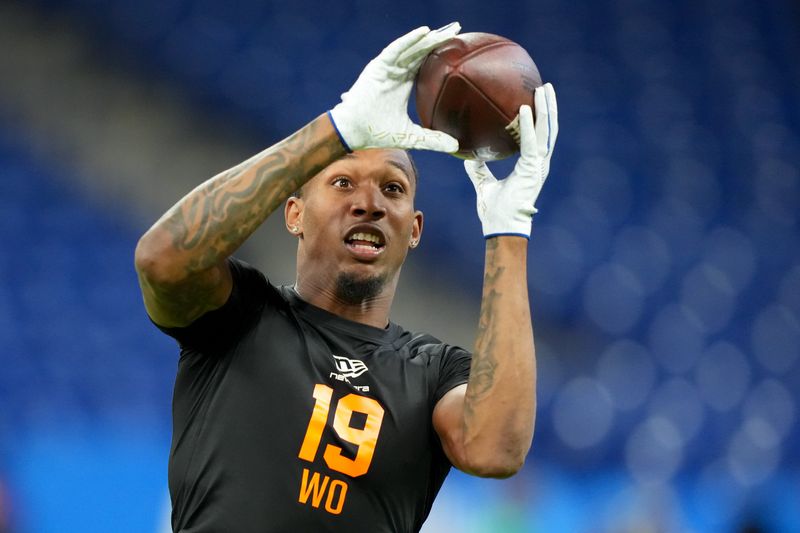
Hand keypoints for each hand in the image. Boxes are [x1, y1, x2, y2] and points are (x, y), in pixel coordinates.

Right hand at [328, 24, 460, 152]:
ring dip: (428, 38)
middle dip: (438, 40)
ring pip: (411, 48)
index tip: (458, 46)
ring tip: (447, 30)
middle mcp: (396, 72)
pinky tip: (424, 32)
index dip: (440, 53)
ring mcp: (387, 68)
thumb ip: (433, 139)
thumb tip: (455, 146)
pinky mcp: (378, 66)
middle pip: (420, 51)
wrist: (355, 132)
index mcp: (404, 83)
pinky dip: (409, 40)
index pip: (425, 63)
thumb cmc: (378, 132)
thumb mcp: (411, 136)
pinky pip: (396, 49)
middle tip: (458, 29)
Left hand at [464, 83, 558, 238]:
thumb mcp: (484, 184)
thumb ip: (478, 169)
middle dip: (549, 107)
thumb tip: (467, 156)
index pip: (539, 136)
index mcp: (530, 165)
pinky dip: (529, 126)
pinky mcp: (532, 169)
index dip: (540, 118)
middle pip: (548, 129)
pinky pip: (531, 143)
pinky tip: (524, 109)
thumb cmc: (495, 211)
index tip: (537, 99)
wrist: (501, 228)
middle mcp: (538, 163)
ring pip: (546, 131)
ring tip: (544, 89)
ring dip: (546, 109)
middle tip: (546, 86)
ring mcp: (538, 166)